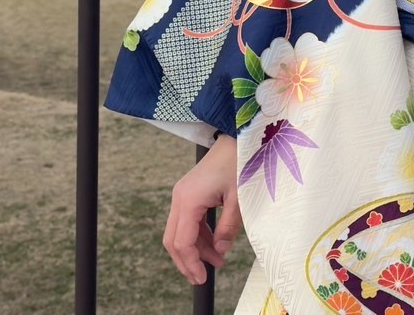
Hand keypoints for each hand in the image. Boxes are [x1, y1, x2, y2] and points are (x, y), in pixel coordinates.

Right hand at [163, 134, 241, 284]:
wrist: (237, 135)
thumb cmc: (240, 161)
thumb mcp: (238, 197)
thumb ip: (228, 226)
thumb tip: (221, 250)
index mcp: (189, 199)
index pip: (182, 241)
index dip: (191, 263)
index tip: (202, 278)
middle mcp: (180, 198)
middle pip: (173, 240)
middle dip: (187, 260)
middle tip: (203, 277)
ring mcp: (183, 194)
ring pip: (180, 232)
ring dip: (195, 248)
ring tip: (218, 260)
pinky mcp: (190, 192)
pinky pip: (188, 221)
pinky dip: (199, 235)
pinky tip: (215, 243)